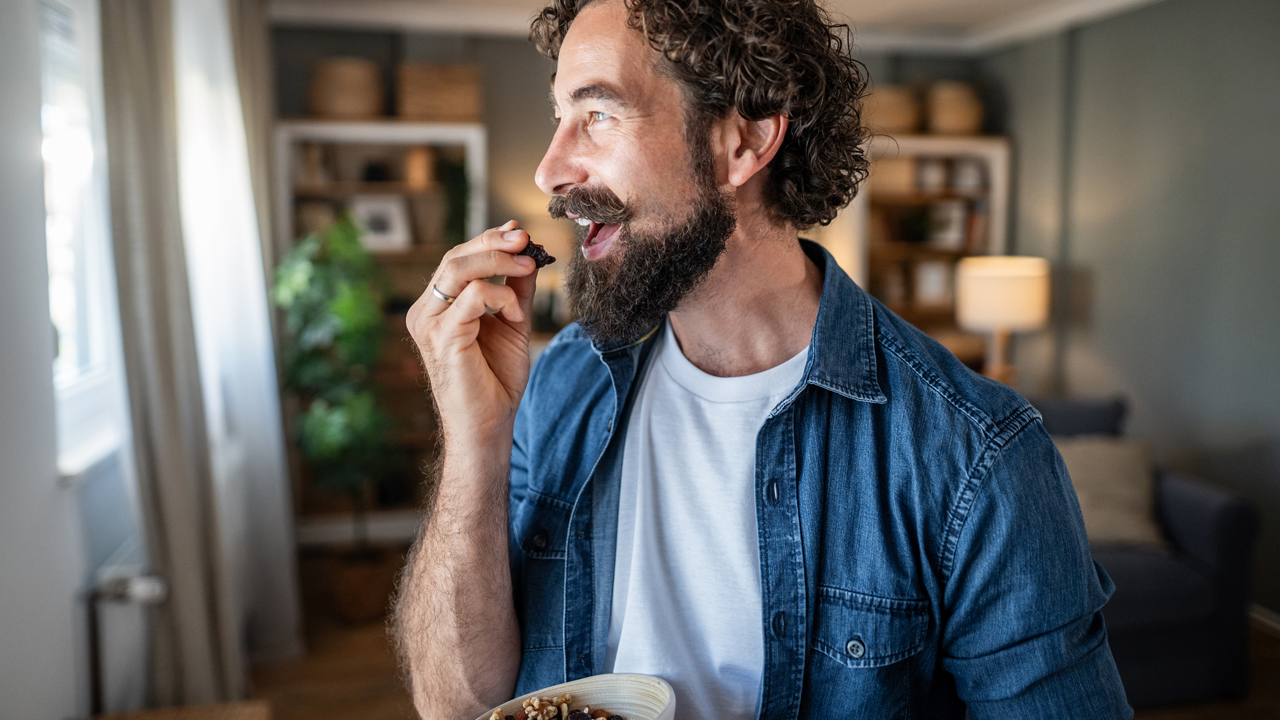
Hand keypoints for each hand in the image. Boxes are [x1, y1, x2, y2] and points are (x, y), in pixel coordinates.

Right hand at [407, 220, 538, 448]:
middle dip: (493, 243)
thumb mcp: (512, 323)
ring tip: (527, 266)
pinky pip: (470, 297)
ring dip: (498, 262)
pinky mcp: (441, 338)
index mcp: (437, 307)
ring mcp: (428, 325)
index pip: (457, 260)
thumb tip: (528, 251)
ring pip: (457, 270)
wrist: (488, 424)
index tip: (519, 232)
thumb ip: (516, 289)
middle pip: (454, 258)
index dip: (487, 240)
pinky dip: (499, 296)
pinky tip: (514, 314)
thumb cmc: (496, 380)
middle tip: (525, 240)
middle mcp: (425, 312)